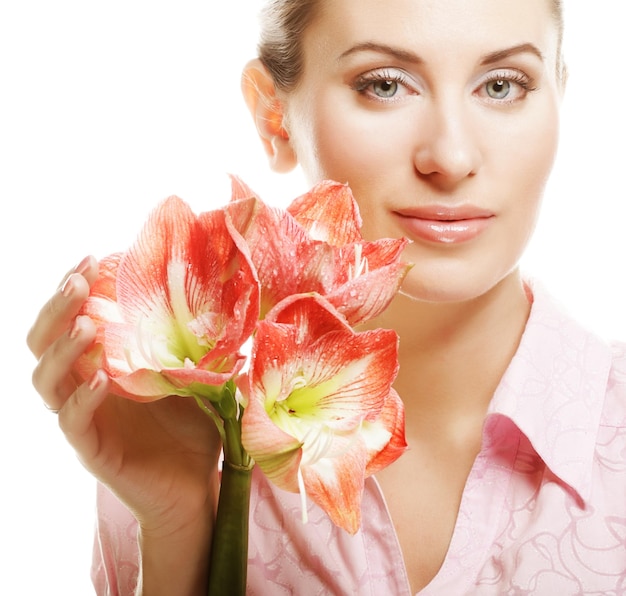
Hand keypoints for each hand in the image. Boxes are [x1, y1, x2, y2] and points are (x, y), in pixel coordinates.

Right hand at [27, 257, 220, 590]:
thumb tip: (219, 298)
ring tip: (84, 323)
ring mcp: (86, 419)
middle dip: (56, 308)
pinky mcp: (93, 449)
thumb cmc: (196, 428)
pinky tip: (101, 381)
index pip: (71, 321)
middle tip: (78, 280)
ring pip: (46, 381)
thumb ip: (195, 344)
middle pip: (44, 343)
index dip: (72, 290)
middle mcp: (86, 387)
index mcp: (106, 365)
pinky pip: (73, 422)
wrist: (197, 486)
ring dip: (61, 348)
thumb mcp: (197, 376)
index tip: (93, 258)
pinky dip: (81, 399)